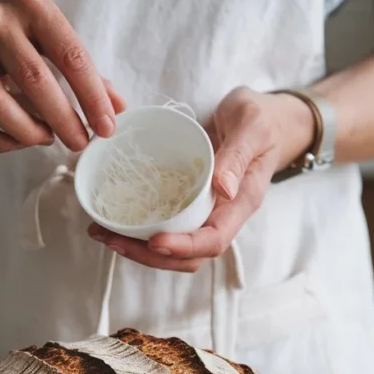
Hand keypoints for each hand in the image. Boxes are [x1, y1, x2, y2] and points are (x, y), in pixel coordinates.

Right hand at [0, 0, 125, 152]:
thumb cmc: (15, 48)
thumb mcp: (52, 47)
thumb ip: (87, 75)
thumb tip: (118, 108)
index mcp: (32, 6)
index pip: (70, 54)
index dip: (92, 97)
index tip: (106, 128)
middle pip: (35, 79)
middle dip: (63, 119)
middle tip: (79, 143)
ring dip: (29, 131)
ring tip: (47, 139)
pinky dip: (0, 140)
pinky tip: (18, 142)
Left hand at [88, 87, 313, 271]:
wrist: (269, 118)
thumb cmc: (264, 119)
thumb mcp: (253, 126)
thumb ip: (237, 155)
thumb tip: (221, 189)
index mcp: (241, 203)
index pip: (213, 241)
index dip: (183, 247)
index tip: (154, 241)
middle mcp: (223, 215)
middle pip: (188, 254)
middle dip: (149, 255)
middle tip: (112, 240)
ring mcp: (206, 211)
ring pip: (174, 245)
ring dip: (138, 247)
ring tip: (104, 234)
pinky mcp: (190, 201)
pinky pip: (166, 223)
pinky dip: (139, 227)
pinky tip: (112, 219)